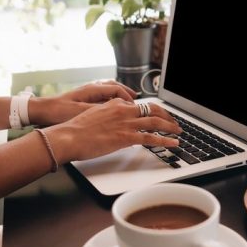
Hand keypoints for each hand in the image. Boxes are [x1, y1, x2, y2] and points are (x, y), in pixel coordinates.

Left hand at [28, 80, 136, 125]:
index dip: (128, 97)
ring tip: (126, 103)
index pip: (117, 89)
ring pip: (108, 91)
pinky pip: (102, 97)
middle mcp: (91, 88)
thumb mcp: (83, 112)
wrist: (41, 112)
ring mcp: (87, 93)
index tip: (134, 106)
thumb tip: (117, 111)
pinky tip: (112, 109)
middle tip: (135, 100)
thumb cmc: (59, 111)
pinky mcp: (83, 99)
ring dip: (119, 96)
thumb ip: (102, 110)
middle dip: (126, 93)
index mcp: (93, 89)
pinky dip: (111, 100)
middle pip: (114, 87)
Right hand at [45, 99, 181, 162]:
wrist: (68, 136)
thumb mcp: (95, 116)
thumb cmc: (76, 130)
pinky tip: (173, 143)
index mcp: (115, 104)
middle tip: (174, 122)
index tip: (158, 115)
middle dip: (166, 115)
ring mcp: (125, 123)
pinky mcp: (126, 137)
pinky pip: (151, 138)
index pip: (139, 104)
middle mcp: (123, 110)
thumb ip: (109, 117)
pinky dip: (165, 140)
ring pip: (155, 121)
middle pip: (152, 109)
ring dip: (170, 126)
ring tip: (178, 131)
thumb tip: (117, 125)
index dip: (152, 110)